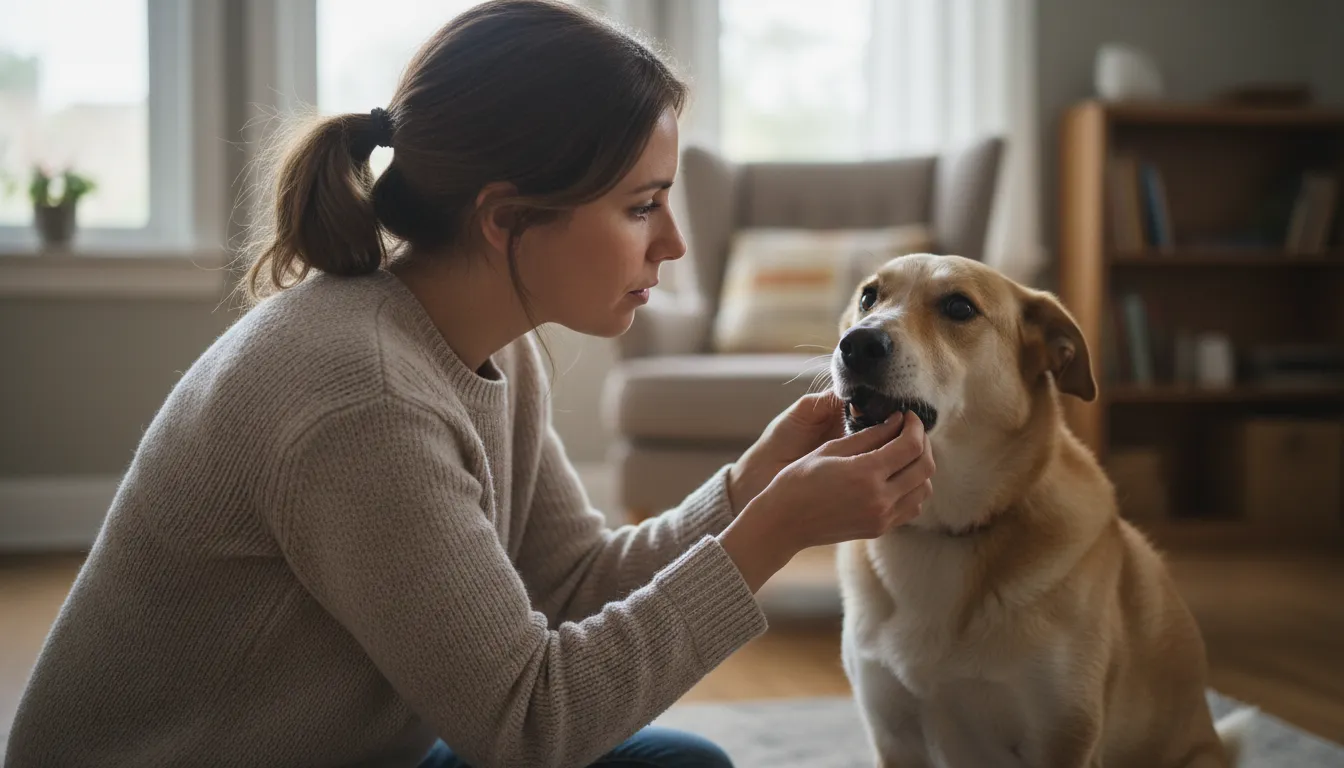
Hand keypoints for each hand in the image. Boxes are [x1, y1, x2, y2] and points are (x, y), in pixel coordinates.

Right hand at [718, 411, 934, 591]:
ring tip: (903, 454)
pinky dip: (912, 490)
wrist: (783, 522)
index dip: (916, 426)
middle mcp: (879, 499)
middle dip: (923, 443)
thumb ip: (868, 435)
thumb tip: (896, 421)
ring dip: (920, 467)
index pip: (911, 446)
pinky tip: (895, 478)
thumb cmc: (799, 481)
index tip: (909, 416)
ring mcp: (881, 517)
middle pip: (924, 467)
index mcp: (865, 474)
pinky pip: (912, 507)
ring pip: (924, 489)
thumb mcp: (831, 449)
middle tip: (910, 431)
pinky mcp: (879, 529)